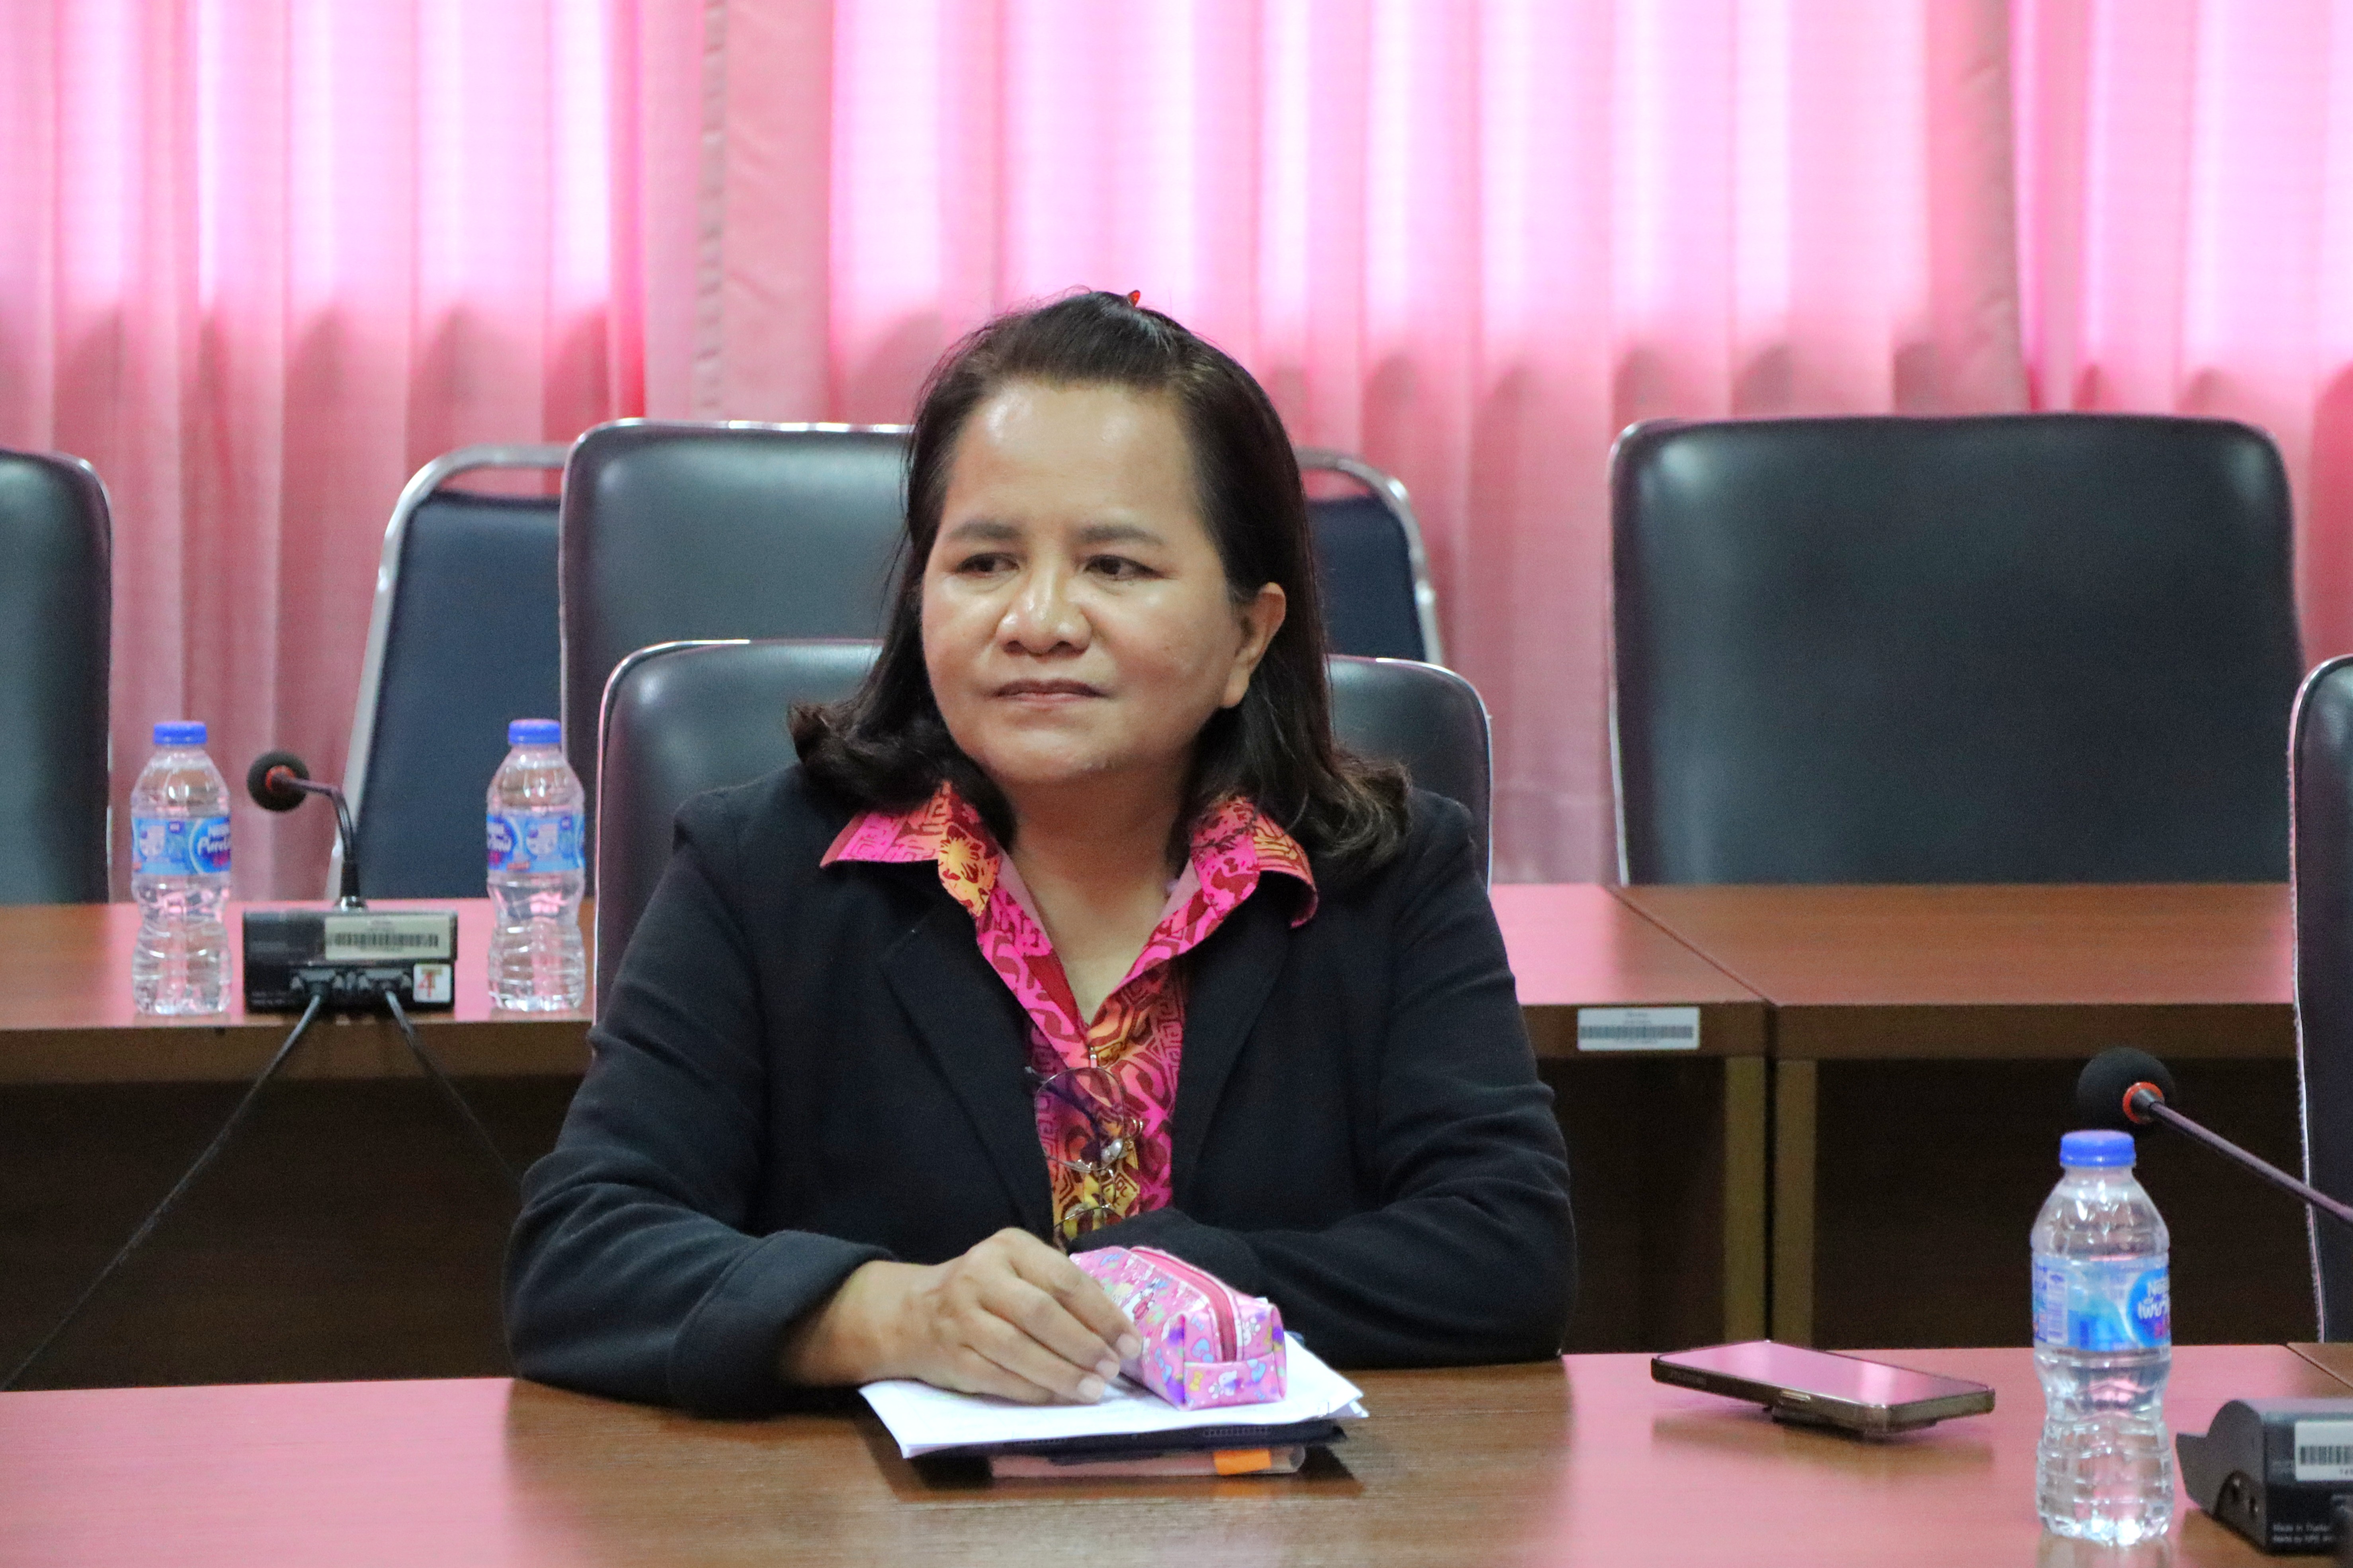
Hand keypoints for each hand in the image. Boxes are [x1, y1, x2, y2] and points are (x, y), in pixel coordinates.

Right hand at [781, 1228, 1142, 1403]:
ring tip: (1094, 1391)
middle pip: (1042, 1313)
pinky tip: (1059, 1399)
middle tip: (1113, 1370)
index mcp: (1009, 1247)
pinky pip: (998, 1376)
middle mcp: (982, 1275)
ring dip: (1062, 1374)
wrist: (911, 1312)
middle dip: (1084, 1345)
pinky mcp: (951, 1354)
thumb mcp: (1020, 1271)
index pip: (1065, 1280)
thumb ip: (1062, 1291)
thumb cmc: (986, 1292)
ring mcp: (961, 1316)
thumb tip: (1118, 1331)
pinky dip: (1033, 1391)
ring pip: (1019, 1348)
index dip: (1103, 1315)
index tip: (1132, 1343)